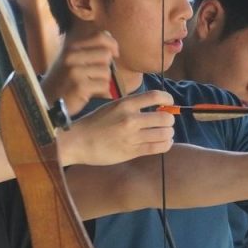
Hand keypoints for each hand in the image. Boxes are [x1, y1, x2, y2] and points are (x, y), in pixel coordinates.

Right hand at [40, 31, 117, 115]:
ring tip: (91, 87)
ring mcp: (75, 71)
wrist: (45, 103)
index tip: (115, 54)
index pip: (100, 36)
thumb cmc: (62, 83)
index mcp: (71, 47)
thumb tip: (112, 45)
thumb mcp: (70, 61)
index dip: (112, 44)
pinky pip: (103, 86)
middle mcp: (72, 55)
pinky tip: (91, 95)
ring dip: (104, 82)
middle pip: (106, 55)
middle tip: (97, 77)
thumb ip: (88, 51)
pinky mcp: (80, 86)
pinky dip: (102, 92)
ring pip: (106, 71)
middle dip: (106, 68)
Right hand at [59, 90, 174, 165]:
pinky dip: (166, 144)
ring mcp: (132, 136)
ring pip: (164, 134)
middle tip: (166, 122)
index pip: (155, 96)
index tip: (169, 103)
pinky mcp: (132, 151)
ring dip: (168, 133)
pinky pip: (158, 147)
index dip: (167, 99)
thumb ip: (132, 106)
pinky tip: (163, 142)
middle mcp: (130, 119)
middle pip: (165, 118)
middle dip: (169, 120)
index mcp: (125, 104)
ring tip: (165, 133)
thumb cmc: (95, 123)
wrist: (78, 141)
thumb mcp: (112, 107)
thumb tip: (156, 107)